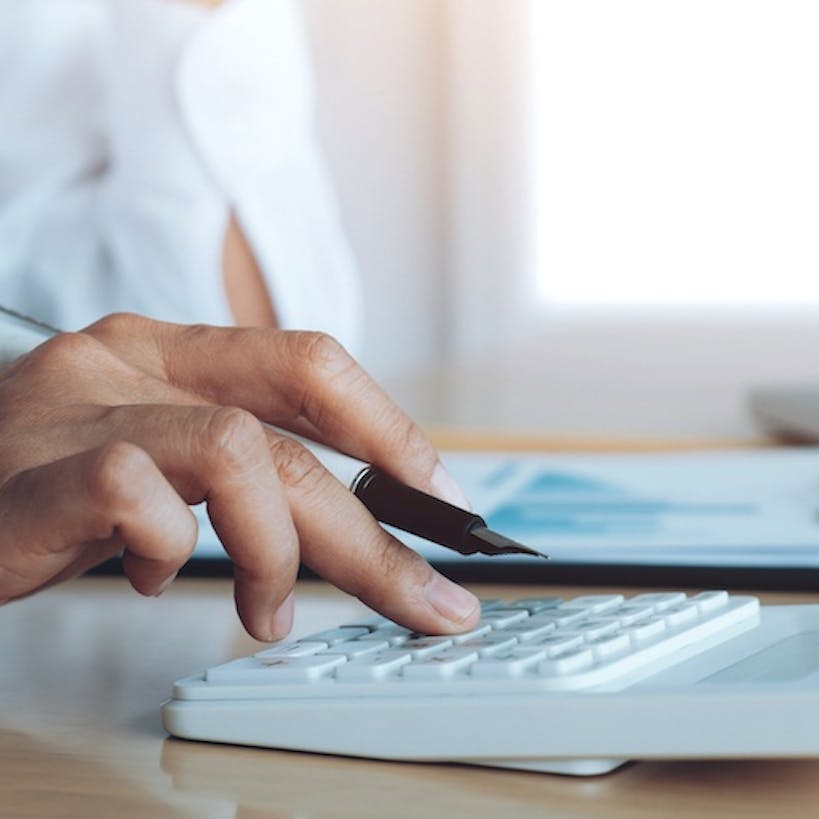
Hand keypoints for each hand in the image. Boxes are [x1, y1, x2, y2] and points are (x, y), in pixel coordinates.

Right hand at [0, 314, 479, 639]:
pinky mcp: (32, 473)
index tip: (438, 493)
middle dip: (370, 532)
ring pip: (235, 454)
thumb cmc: (47, 482)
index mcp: (166, 351)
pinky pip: (138, 498)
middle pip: (287, 433)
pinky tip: (148, 578)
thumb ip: (236, 470)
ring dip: (277, 550)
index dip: (387, 427)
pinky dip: (169, 553)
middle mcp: (126, 362)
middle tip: (419, 597)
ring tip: (266, 610)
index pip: (308, 363)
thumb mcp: (155, 454)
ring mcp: (78, 410)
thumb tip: (342, 518)